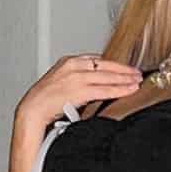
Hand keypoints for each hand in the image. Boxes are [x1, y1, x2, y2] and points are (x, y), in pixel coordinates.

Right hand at [15, 52, 142, 133]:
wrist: (32, 110)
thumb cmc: (44, 103)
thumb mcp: (61, 85)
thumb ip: (77, 83)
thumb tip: (93, 90)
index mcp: (68, 61)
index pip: (97, 60)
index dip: (113, 65)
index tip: (125, 69)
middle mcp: (73, 65)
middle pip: (105, 65)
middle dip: (124, 70)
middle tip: (138, 73)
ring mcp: (76, 77)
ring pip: (107, 76)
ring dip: (125, 79)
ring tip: (138, 82)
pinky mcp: (79, 90)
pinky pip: (104, 89)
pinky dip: (119, 90)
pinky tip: (130, 90)